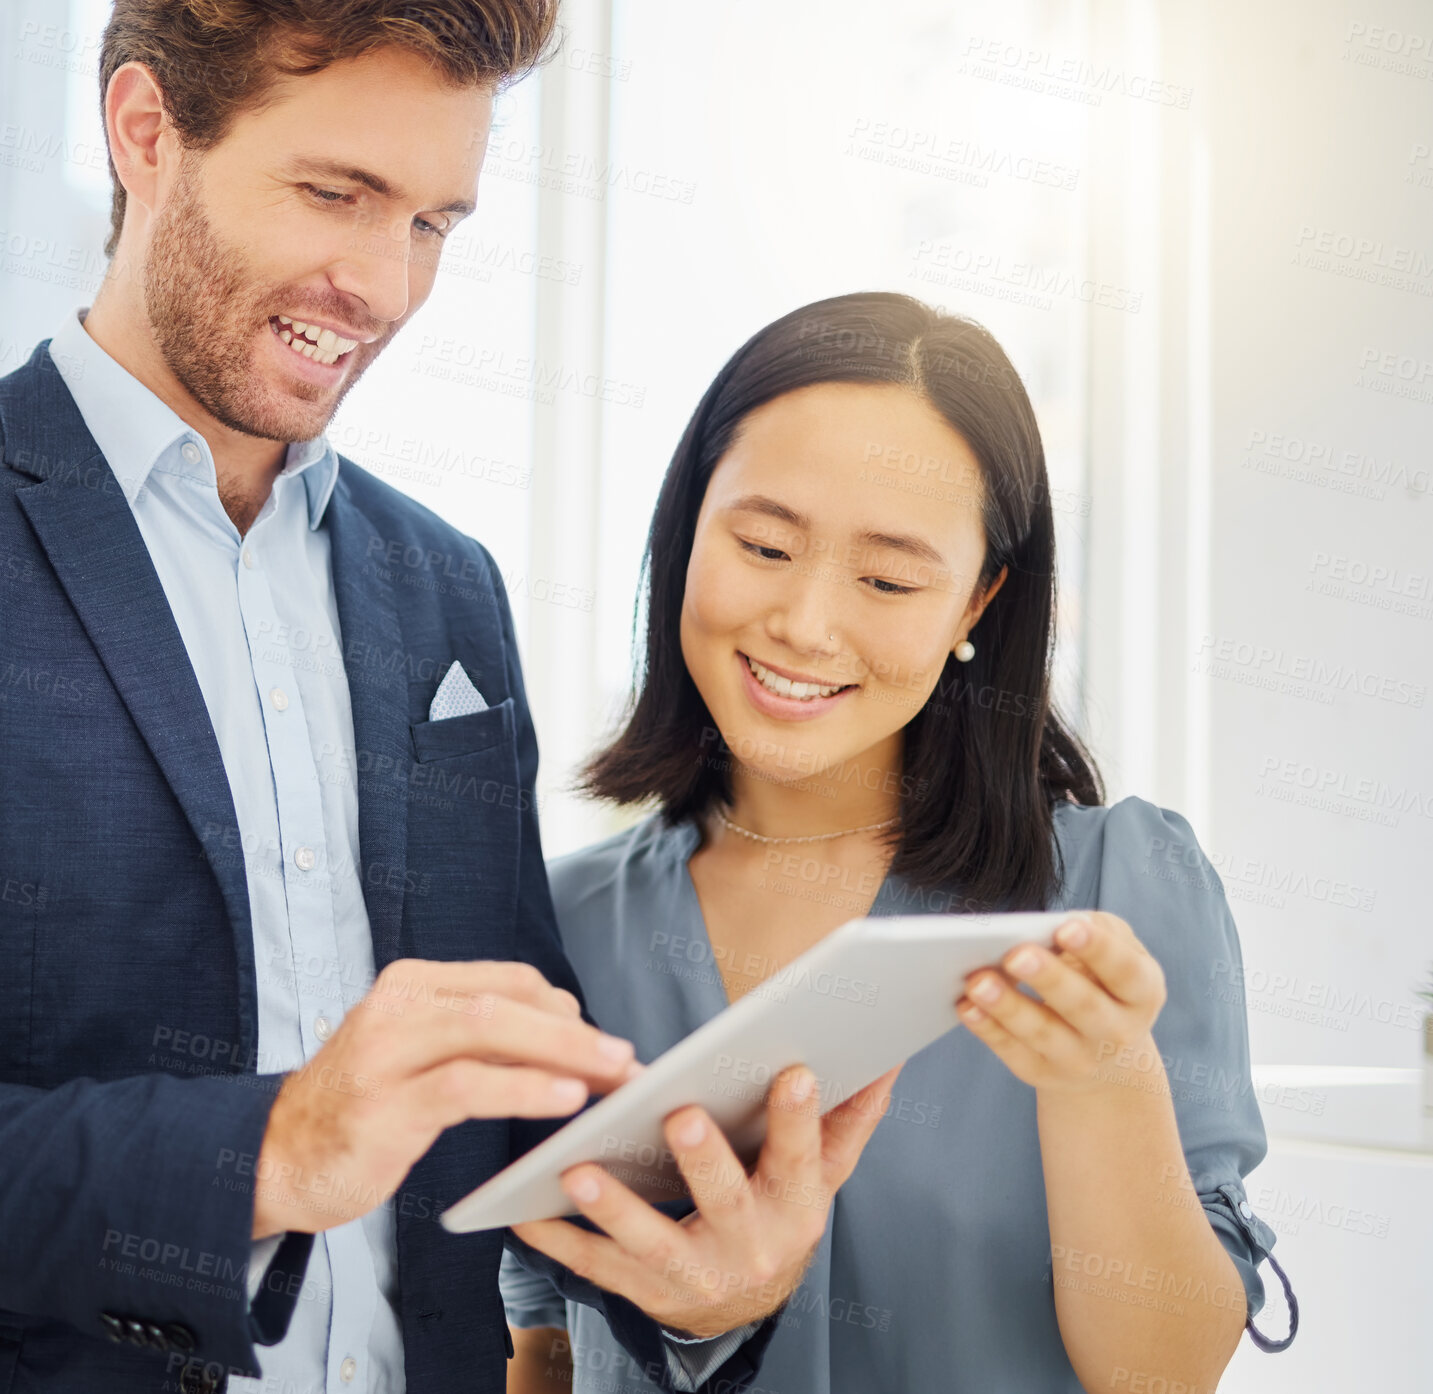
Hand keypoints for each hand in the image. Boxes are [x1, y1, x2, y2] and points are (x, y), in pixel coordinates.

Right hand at [252, 959, 635, 1237]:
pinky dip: (524, 1086)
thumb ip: (481, 1041)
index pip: (509, 980)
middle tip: (629, 1061)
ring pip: (491, 1029)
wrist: (275, 1157)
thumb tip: (574, 1042)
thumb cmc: (364, 1107)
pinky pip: (468, 1084)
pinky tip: (564, 1098)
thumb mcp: (421, 1055)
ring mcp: (388, 1050)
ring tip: (613, 1076)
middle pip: (508, 999)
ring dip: (564, 1052)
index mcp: (414, 982)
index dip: (567, 1010)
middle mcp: (400, 1002)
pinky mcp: (386, 1102)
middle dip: (578, 1031)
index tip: (610, 1044)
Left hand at [511, 1063, 901, 1337]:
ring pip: (653, 1241)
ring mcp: (693, 1273)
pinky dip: (560, 1243)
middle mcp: (749, 1244)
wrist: (746, 1300)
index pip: (803, 1157)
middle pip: (726, 1200)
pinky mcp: (643, 1290)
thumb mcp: (823, 1172)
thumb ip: (851, 1117)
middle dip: (705, 1160)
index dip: (800, 1117)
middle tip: (680, 1116)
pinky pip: (597, 1268)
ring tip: (581, 1169)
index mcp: (795, 1205)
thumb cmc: (780, 1210)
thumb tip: (889, 1058)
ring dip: (617, 1208)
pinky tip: (527, 1213)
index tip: (794, 1070)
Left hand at [955, 912, 1166, 1094]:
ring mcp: (1080, 1059)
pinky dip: (987, 1029)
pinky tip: (966, 1006)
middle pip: (1082, 1006)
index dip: (1098, 950)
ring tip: (978, 981)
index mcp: (1142, 992)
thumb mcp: (1119, 953)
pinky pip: (1012, 1051)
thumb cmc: (1105, 980)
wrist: (1109, 1054)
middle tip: (1015, 954)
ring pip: (1042, 1034)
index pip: (1124, 970)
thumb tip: (1047, 926)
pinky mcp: (1042, 1073)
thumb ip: (1094, 931)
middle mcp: (1117, 1032)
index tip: (1066, 927)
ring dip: (1008, 1007)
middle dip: (1048, 979)